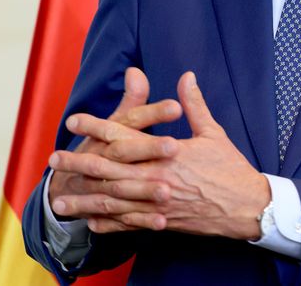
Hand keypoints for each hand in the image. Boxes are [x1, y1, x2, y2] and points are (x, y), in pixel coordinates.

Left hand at [55, 71, 270, 239]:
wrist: (247, 207)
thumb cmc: (231, 168)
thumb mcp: (213, 132)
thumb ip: (195, 105)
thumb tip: (187, 76)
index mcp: (167, 153)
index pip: (124, 136)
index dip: (97, 126)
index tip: (75, 119)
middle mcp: (157, 177)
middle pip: (109, 169)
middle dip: (79, 163)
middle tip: (53, 160)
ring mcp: (157, 202)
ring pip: (113, 201)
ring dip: (84, 199)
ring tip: (59, 200)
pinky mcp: (163, 221)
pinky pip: (128, 224)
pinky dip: (107, 224)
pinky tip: (89, 221)